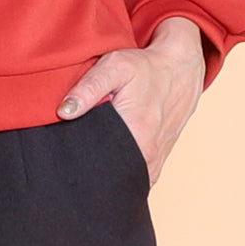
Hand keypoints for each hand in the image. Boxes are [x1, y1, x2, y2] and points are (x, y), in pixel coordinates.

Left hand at [56, 17, 205, 184]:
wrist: (179, 69)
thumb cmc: (145, 68)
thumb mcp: (114, 67)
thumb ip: (88, 88)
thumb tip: (64, 111)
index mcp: (135, 134)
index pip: (97, 162)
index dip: (78, 158)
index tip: (66, 151)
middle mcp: (147, 155)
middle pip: (109, 173)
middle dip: (90, 168)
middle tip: (77, 151)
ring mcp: (155, 162)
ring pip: (123, 178)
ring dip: (107, 171)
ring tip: (93, 154)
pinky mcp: (158, 163)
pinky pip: (135, 177)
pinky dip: (121, 172)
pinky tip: (110, 157)